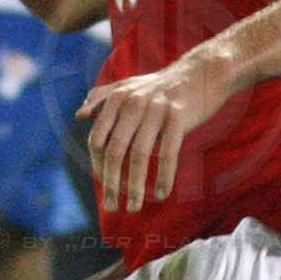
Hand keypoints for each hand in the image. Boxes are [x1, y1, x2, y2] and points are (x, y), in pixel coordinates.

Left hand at [80, 47, 234, 214]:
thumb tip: (78, 115)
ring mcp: (156, 109)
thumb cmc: (162, 85)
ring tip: (134, 207)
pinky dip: (164, 177)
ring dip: (135, 187)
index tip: (104, 185)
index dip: (98, 165)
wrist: (202, 72)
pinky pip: (168, 153)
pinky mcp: (179, 117)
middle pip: (114, 150)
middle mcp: (133, 102)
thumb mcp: (129, 84)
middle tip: (112, 207)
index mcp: (117, 98)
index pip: (98, 139)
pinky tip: (162, 193)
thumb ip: (101, 97)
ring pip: (139, 156)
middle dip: (111, 183)